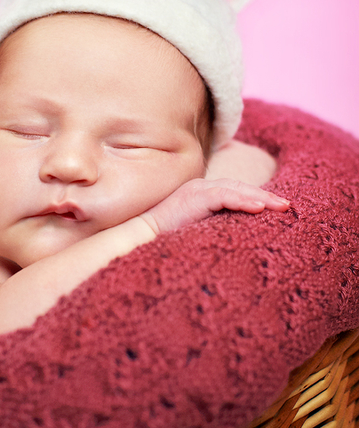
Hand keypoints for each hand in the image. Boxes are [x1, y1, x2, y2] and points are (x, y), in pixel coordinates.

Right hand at [140, 178, 289, 234]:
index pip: (234, 192)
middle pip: (240, 187)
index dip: (256, 197)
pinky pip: (224, 196)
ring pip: (235, 189)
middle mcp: (200, 187)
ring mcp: (196, 189)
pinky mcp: (194, 196)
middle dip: (266, 195)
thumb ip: (213, 227)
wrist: (140, 237)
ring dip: (260, 197)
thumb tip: (237, 240)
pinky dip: (243, 200)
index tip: (277, 207)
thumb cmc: (165, 239)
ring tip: (281, 206)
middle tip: (287, 206)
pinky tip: (260, 208)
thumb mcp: (196, 231)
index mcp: (201, 195)